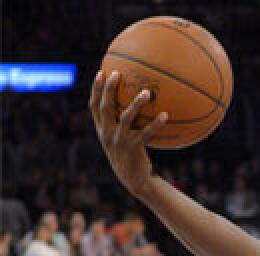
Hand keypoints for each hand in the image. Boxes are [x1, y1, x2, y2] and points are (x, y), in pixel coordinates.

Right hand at [89, 72, 166, 196]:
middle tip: (118, 73)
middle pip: (105, 107)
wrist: (133, 179)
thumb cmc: (129, 155)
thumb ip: (121, 123)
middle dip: (109, 89)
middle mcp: (107, 133)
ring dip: (136, 104)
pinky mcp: (133, 147)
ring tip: (146, 92)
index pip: (94, 106)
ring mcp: (119, 140)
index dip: (95, 89)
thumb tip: (135, 103)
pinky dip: (156, 124)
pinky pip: (146, 133)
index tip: (101, 72)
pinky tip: (165, 115)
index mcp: (102, 129)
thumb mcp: (120, 139)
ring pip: (126, 118)